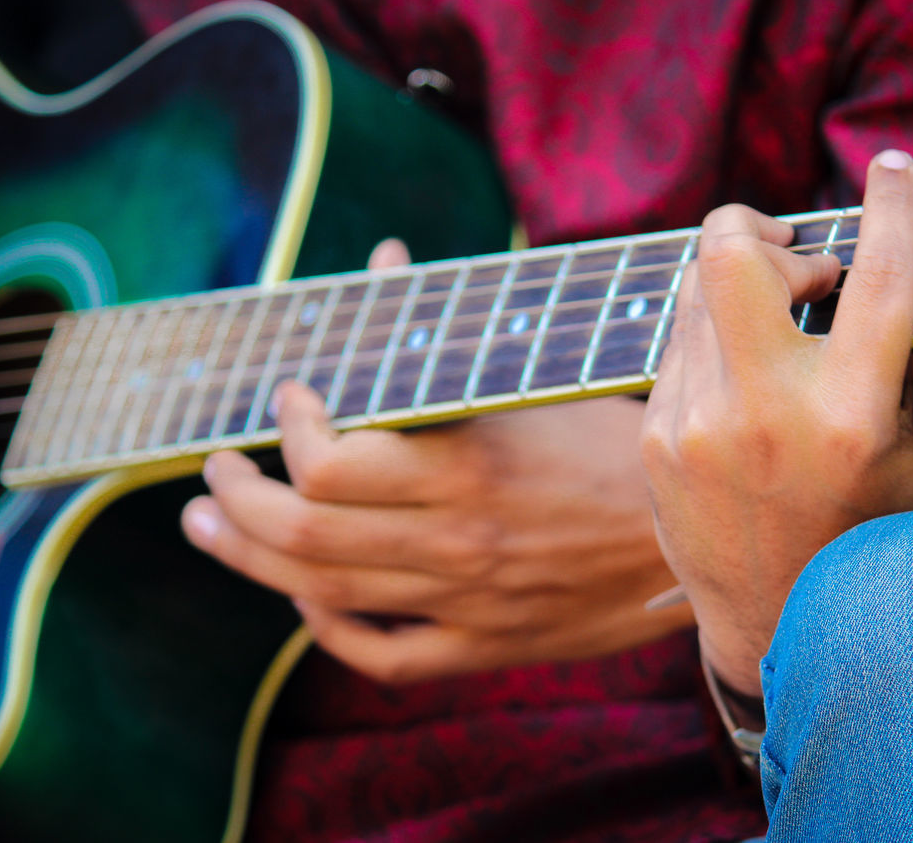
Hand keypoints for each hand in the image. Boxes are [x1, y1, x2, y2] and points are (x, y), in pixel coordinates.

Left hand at [182, 239, 689, 682]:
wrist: (701, 537)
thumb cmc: (623, 444)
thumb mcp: (544, 379)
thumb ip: (449, 329)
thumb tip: (387, 258)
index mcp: (471, 466)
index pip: (330, 464)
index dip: (289, 428)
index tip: (290, 398)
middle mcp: (457, 540)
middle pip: (301, 535)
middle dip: (235, 498)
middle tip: (216, 470)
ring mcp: (467, 601)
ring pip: (321, 594)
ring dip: (248, 556)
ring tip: (211, 525)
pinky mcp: (486, 644)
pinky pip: (382, 654)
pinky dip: (328, 627)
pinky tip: (309, 599)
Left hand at [640, 151, 912, 696]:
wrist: (774, 619)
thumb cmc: (872, 530)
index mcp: (848, 414)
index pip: (874, 276)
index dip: (890, 207)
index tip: (891, 168)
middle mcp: (759, 411)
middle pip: (729, 251)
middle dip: (766, 233)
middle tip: (803, 273)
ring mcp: (693, 423)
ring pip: (698, 289)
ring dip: (745, 289)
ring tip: (780, 336)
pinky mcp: (654, 436)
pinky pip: (680, 343)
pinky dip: (718, 341)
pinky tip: (745, 387)